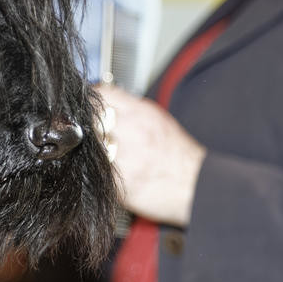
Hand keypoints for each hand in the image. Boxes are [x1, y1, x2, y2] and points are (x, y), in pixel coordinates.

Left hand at [94, 84, 206, 227]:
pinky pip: (95, 173)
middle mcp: (130, 131)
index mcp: (140, 114)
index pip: (101, 95)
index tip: (85, 107)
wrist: (197, 186)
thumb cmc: (179, 155)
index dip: (89, 100)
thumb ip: (130, 109)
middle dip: (86, 126)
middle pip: (90, 120)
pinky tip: (101, 172)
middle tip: (85, 133)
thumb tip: (104, 102)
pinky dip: (94, 172)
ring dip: (88, 149)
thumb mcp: (158, 119)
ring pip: (89, 146)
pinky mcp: (119, 182)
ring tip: (93, 153)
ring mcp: (123, 157)